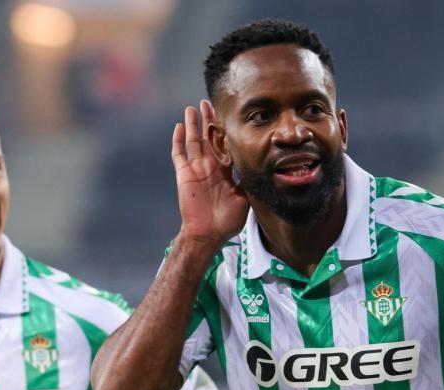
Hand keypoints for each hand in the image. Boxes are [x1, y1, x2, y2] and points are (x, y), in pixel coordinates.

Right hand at [171, 100, 248, 247]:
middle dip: (209, 120)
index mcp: (224, 170)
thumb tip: (265, 168)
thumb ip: (250, 180)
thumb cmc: (228, 220)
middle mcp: (210, 166)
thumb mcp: (246, 197)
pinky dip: (178, 140)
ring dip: (193, 124)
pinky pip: (179, 154)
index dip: (226, 130)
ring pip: (194, 141)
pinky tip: (180, 125)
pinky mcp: (184, 174)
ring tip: (193, 107)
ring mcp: (196, 169)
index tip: (230, 114)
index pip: (225, 144)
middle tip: (209, 102)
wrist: (209, 233)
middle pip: (209, 137)